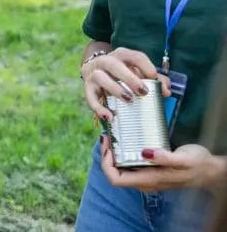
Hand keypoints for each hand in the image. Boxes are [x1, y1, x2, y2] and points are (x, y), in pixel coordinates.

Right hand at [80, 47, 168, 120]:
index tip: (153, 75)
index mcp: (121, 55)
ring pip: (100, 77)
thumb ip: (155, 80)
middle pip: (114, 65)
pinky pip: (90, 97)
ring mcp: (94, 73)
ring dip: (115, 89)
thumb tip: (166, 92)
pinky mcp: (87, 87)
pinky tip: (109, 116)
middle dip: (129, 78)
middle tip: (142, 91)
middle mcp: (105, 61)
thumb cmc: (124, 73)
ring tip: (129, 100)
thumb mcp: (138, 71)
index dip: (144, 65)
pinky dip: (98, 108)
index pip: (133, 56)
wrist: (97, 70)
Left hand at [100, 135, 226, 191]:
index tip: (108, 146)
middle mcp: (145, 182)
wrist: (210, 170)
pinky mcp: (151, 171)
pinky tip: (126, 140)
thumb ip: (166, 158)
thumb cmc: (198, 165)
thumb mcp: (184, 159)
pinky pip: (130, 165)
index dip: (106, 164)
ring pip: (122, 169)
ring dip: (114, 154)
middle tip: (108, 136)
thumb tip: (145, 153)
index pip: (116, 179)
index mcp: (149, 180)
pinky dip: (124, 153)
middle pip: (115, 174)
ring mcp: (147, 177)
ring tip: (114, 136)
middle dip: (107, 156)